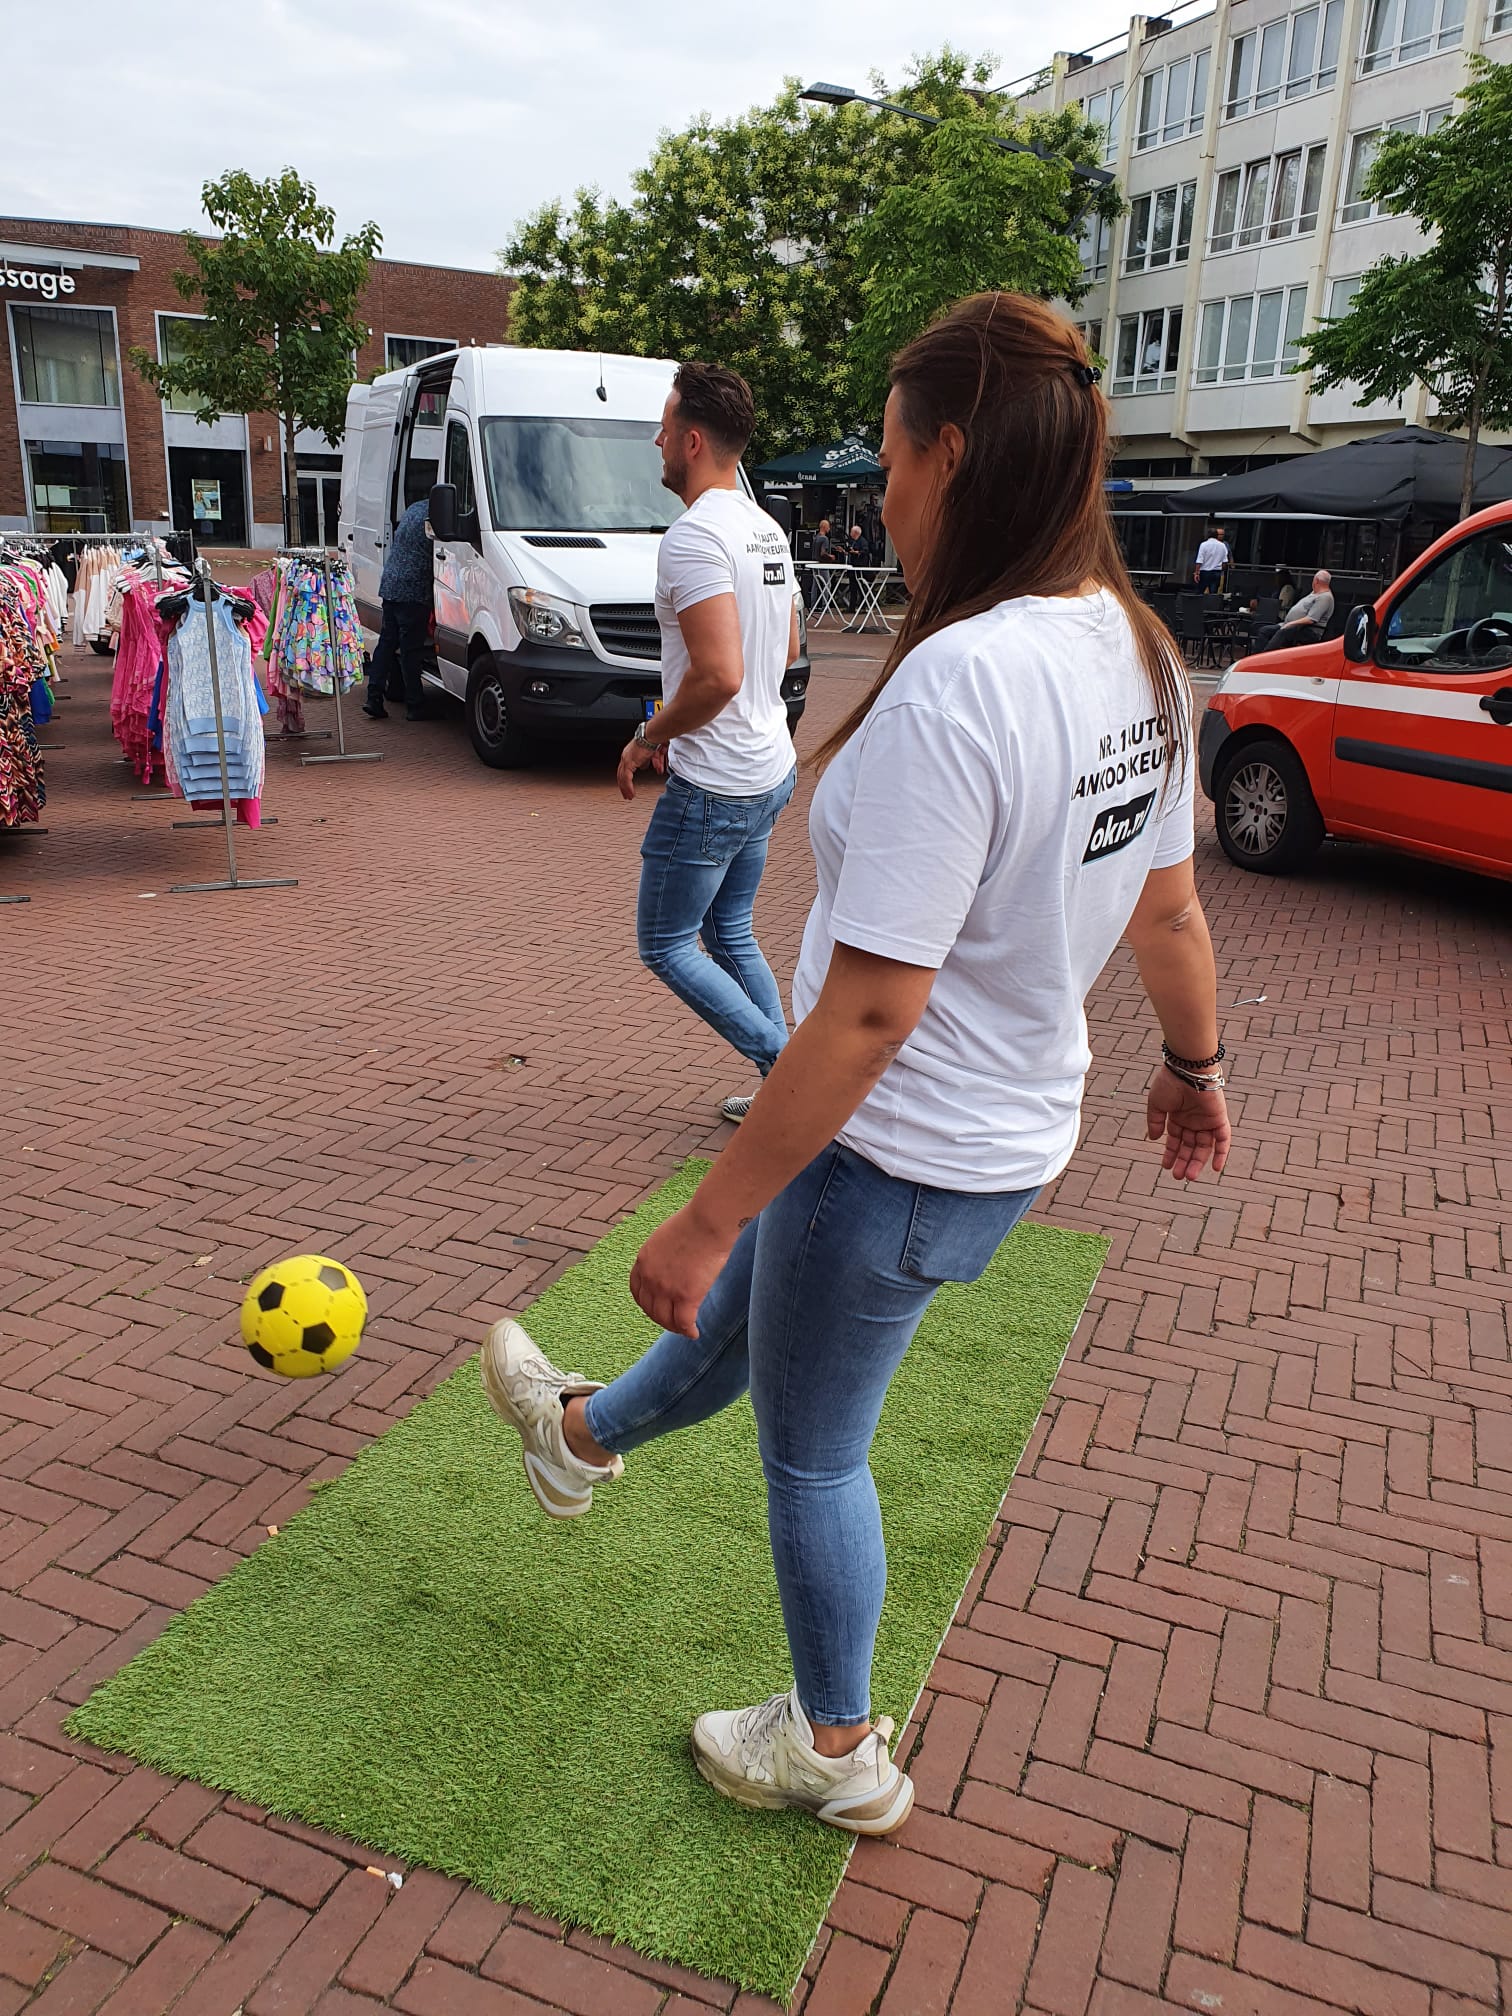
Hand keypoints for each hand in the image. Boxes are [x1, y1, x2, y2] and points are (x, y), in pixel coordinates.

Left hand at [617, 736, 656, 800]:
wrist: (652, 736)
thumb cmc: (654, 741)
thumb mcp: (653, 754)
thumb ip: (653, 761)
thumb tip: (656, 768)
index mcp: (630, 754)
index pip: (624, 769)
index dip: (625, 779)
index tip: (627, 786)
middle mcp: (626, 757)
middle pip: (620, 774)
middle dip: (623, 786)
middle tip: (626, 794)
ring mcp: (626, 759)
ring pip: (622, 778)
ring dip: (626, 788)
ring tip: (629, 796)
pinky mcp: (629, 763)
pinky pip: (626, 778)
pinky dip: (628, 786)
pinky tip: (631, 792)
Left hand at [629, 1199, 737, 1337]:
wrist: (708, 1221)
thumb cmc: (695, 1222)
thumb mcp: (666, 1237)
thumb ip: (664, 1254)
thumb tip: (674, 1264)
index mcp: (643, 1260)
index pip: (637, 1291)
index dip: (646, 1303)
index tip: (655, 1308)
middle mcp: (650, 1277)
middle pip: (650, 1309)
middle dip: (660, 1318)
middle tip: (672, 1322)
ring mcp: (666, 1288)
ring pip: (665, 1320)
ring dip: (674, 1327)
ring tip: (684, 1329)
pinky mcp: (686, 1296)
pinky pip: (684, 1323)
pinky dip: (688, 1331)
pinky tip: (694, 1333)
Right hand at [1146, 1063, 1231, 1181]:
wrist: (1186, 1069)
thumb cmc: (1169, 1083)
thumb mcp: (1156, 1105)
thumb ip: (1155, 1122)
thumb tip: (1153, 1139)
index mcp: (1178, 1117)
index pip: (1176, 1140)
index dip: (1171, 1153)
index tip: (1165, 1166)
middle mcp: (1193, 1120)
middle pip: (1190, 1146)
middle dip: (1184, 1161)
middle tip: (1178, 1177)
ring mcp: (1206, 1120)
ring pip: (1204, 1146)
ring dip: (1197, 1162)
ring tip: (1189, 1176)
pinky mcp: (1218, 1118)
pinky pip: (1223, 1139)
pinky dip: (1221, 1153)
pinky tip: (1215, 1168)